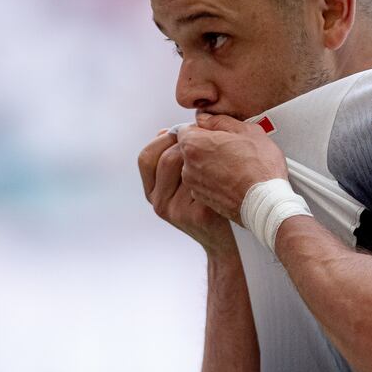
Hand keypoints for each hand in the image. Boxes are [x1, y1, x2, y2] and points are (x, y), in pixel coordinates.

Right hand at [138, 130, 236, 254]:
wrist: (222, 240)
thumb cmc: (204, 202)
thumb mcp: (181, 182)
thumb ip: (171, 159)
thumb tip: (165, 131)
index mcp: (152, 192)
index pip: (146, 157)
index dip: (163, 140)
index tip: (182, 133)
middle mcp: (159, 202)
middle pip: (167, 159)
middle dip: (188, 145)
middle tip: (205, 141)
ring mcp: (177, 211)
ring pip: (186, 168)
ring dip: (203, 156)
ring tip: (215, 156)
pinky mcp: (198, 215)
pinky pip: (205, 181)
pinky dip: (217, 172)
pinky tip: (225, 174)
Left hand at [177, 113, 288, 225]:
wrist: (267, 201)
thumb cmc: (260, 167)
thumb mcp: (247, 131)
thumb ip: (220, 121)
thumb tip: (205, 119)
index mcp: (194, 145)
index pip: (185, 130)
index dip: (203, 129)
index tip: (218, 133)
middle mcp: (188, 166)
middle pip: (190, 149)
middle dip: (206, 146)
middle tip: (230, 148)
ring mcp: (194, 184)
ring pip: (196, 166)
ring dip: (210, 163)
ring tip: (234, 165)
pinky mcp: (202, 198)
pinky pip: (203, 182)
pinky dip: (214, 179)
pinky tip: (233, 178)